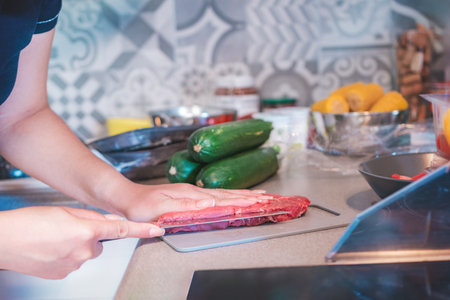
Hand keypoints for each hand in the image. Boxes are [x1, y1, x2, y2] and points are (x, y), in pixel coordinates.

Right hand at [0, 206, 163, 278]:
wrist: (5, 240)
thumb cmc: (30, 223)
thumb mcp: (65, 211)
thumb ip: (91, 216)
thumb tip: (108, 221)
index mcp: (87, 231)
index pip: (122, 230)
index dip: (142, 230)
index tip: (157, 230)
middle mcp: (84, 251)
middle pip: (99, 242)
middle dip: (90, 235)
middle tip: (69, 228)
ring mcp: (74, 265)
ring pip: (85, 252)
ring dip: (76, 245)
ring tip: (54, 237)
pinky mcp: (63, 274)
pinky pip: (73, 262)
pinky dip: (66, 255)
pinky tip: (51, 248)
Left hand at [120, 183, 271, 221]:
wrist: (127, 197)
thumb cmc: (141, 205)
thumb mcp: (161, 207)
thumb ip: (186, 205)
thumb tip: (211, 202)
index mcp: (191, 194)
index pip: (223, 197)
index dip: (243, 200)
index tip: (261, 200)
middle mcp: (195, 192)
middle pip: (229, 193)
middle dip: (250, 196)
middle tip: (269, 197)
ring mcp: (194, 193)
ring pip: (225, 193)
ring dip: (244, 195)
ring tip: (260, 195)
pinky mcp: (191, 196)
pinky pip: (217, 196)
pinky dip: (230, 196)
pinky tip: (235, 197)